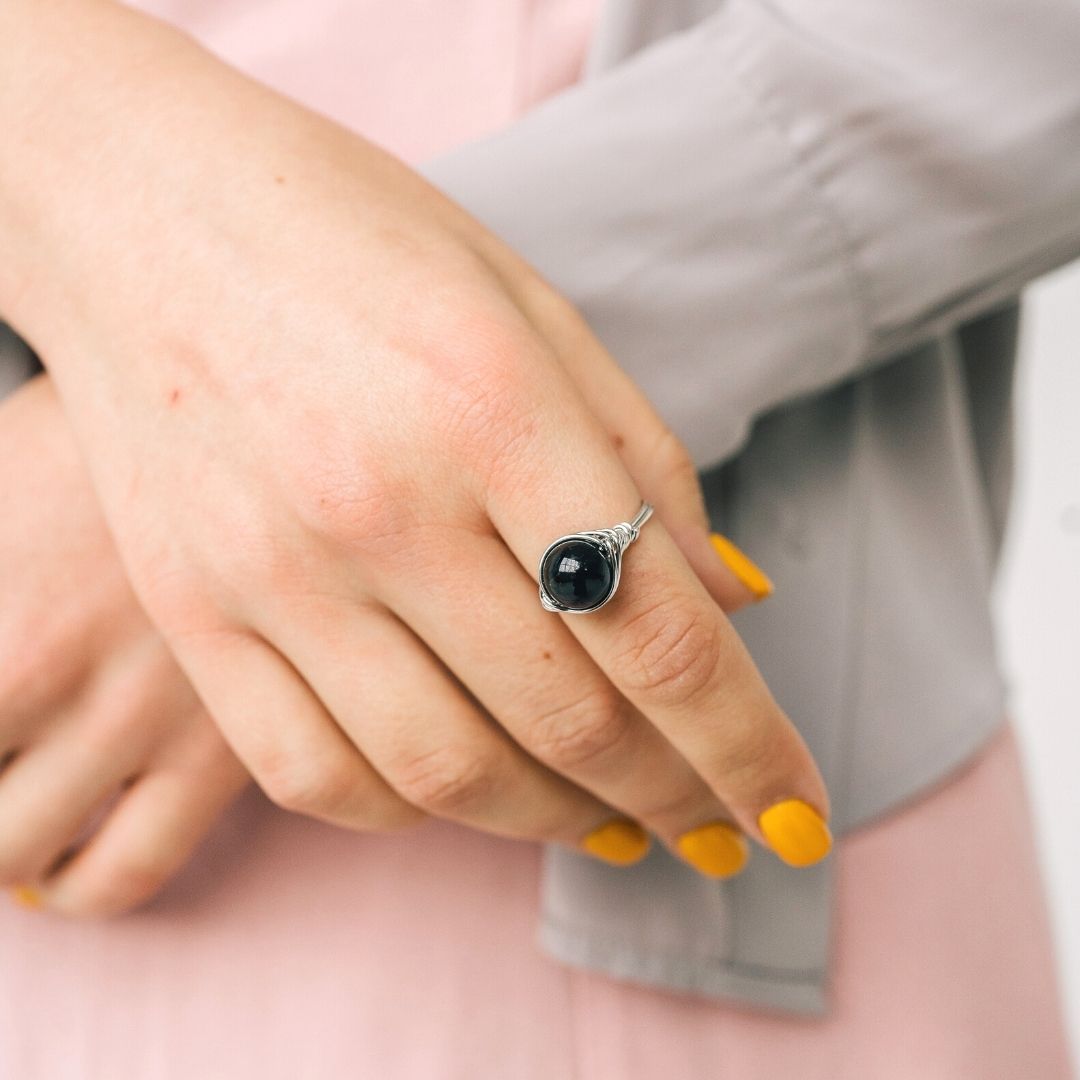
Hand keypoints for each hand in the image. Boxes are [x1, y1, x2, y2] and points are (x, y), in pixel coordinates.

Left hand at [0, 377, 247, 915]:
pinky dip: (79, 884)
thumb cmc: (104, 443)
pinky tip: (77, 852)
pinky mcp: (224, 747)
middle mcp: (38, 661)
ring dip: (1, 850)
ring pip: (17, 856)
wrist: (263, 408)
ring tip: (15, 823)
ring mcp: (135, 712)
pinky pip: (125, 869)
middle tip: (2, 762)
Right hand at [2, 1, 831, 873]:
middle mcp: (382, 506)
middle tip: (723, 825)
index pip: (658, 630)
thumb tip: (735, 603)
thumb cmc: (361, 242)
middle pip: (571, 720)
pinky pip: (317, 776)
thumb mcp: (534, 310)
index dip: (747, 744)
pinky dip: (418, 813)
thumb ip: (644, 463)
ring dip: (559, 821)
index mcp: (493, 407)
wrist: (151, 214)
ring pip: (447, 775)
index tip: (797, 815)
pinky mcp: (195, 615)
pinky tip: (478, 791)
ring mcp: (273, 573)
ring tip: (618, 823)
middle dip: (675, 795)